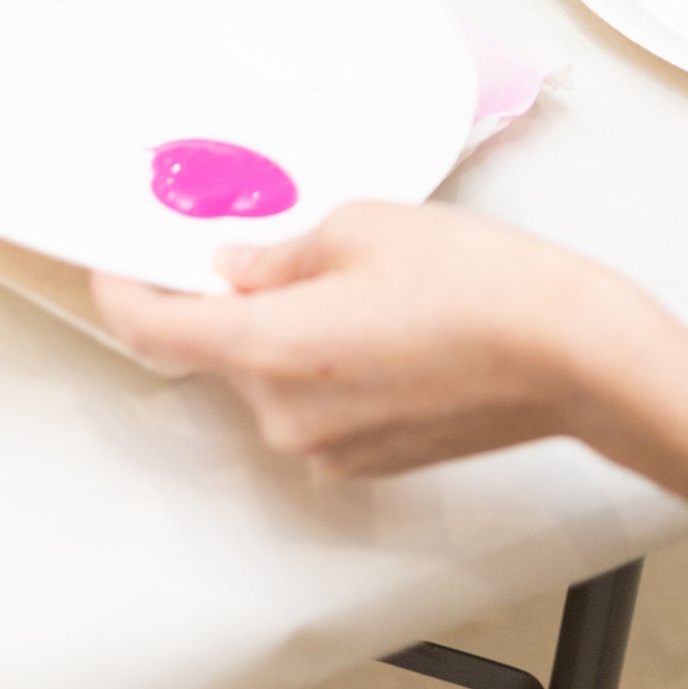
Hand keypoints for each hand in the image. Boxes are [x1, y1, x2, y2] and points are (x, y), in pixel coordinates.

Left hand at [92, 201, 669, 479]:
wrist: (572, 356)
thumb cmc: (483, 285)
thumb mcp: (370, 227)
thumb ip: (284, 252)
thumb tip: (240, 268)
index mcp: (274, 349)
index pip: (159, 332)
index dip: (124, 295)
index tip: (115, 269)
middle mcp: (287, 415)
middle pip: (225, 353)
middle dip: (242, 301)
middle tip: (292, 248)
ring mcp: (328, 448)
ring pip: (276, 379)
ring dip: (297, 334)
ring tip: (376, 285)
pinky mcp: (368, 461)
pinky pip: (321, 407)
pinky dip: (336, 367)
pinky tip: (399, 328)